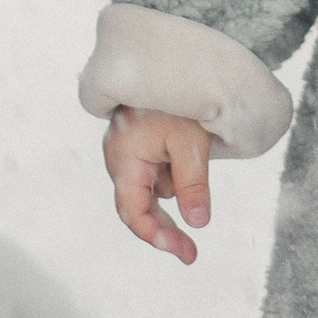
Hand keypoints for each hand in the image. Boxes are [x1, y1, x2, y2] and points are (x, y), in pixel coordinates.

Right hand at [104, 106, 215, 262]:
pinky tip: (185, 157)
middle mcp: (118, 160)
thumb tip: (199, 223)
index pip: (134, 212)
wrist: (168, 64)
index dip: (156, 236)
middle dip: (165, 230)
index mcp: (125, 159)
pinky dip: (170, 180)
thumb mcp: (191, 144)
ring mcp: (125, 154)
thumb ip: (193, 184)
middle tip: (192, 253)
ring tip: (193, 159)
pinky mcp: (135, 148)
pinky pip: (151, 175)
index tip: (184, 251)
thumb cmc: (177, 102)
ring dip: (172, 196)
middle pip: (138, 208)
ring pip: (148, 192)